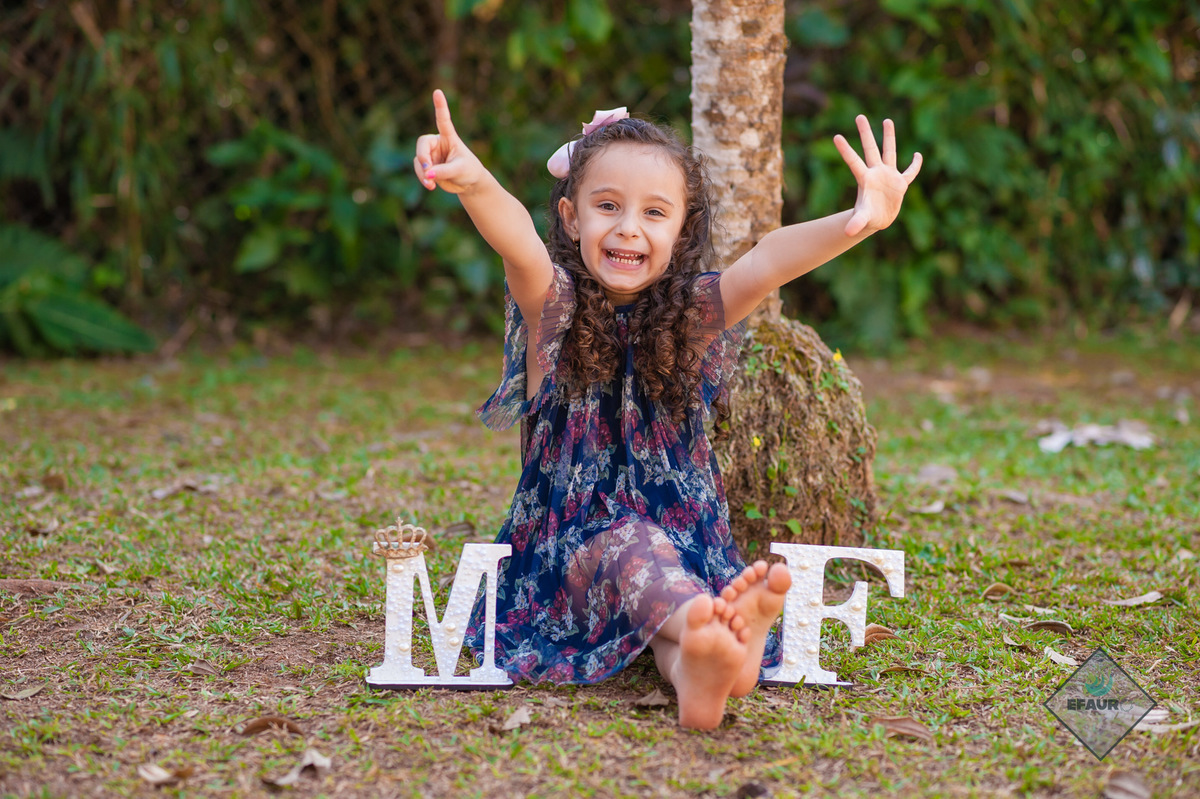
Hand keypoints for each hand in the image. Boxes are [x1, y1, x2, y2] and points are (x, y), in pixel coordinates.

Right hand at [413, 89, 484, 193]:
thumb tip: (427, 175)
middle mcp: (438, 143)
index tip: (438, 92)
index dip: (440, 107)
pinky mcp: (427, 166)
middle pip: (422, 144)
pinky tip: (430, 186)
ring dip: (422, 172)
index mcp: (449, 137)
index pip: (443, 120)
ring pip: (419, 160)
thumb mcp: (459, 170)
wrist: (469, 183)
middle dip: (423, 158)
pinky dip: (423, 178)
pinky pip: (420, 170)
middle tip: (427, 170)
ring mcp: (431, 155)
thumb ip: (443, 171)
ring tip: (430, 184)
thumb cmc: (469, 171)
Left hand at [834, 116, 921, 236]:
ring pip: (889, 152)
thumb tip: (848, 232)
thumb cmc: (867, 218)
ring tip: (887, 120)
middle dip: (865, 133)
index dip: (846, 150)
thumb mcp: (863, 219)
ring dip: (889, 137)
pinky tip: (918, 155)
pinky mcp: (900, 183)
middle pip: (870, 149)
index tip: (836, 136)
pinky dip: (915, 165)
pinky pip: (910, 172)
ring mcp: (888, 176)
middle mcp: (876, 173)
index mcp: (865, 179)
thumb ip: (856, 222)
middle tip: (859, 116)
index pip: (854, 161)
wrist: (877, 220)